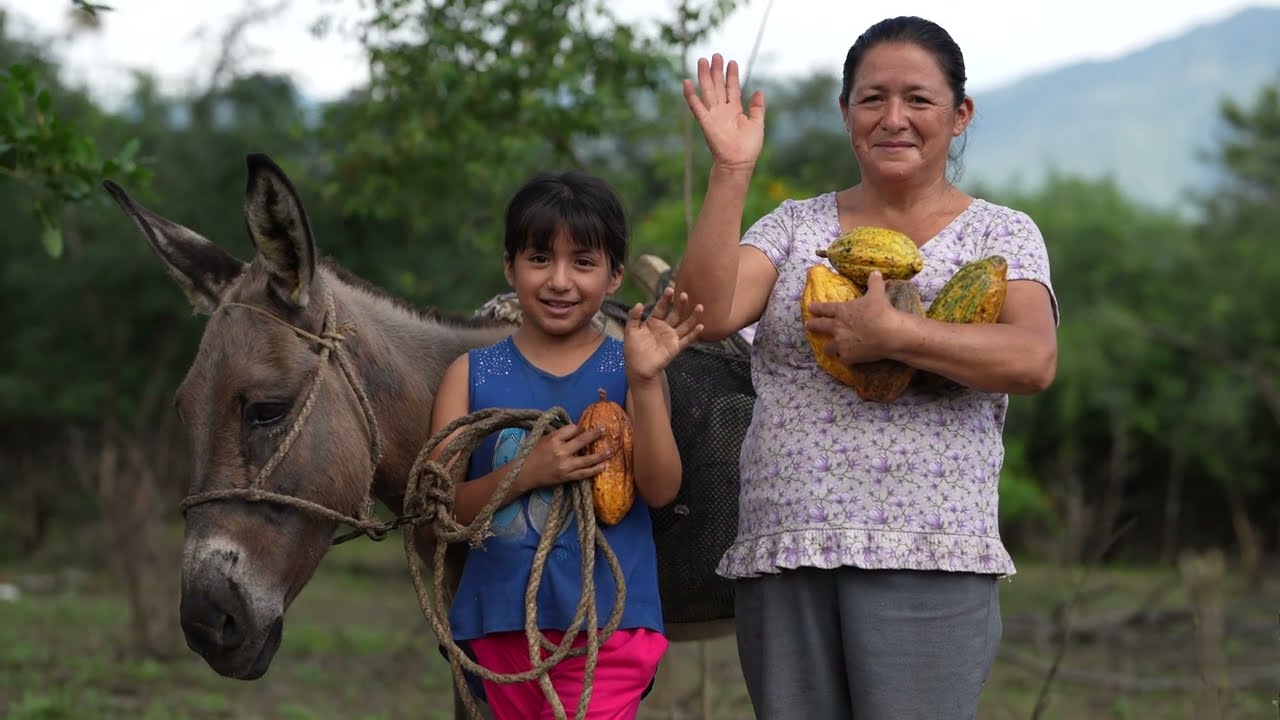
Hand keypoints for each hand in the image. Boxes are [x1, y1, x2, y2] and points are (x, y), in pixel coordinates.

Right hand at [517, 424, 615, 490]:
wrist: (525, 473)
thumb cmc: (533, 454)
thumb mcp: (543, 439)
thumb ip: (558, 435)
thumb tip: (575, 429)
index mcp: (554, 439)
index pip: (572, 429)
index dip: (577, 428)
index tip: (579, 429)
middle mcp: (561, 451)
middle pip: (583, 441)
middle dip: (596, 434)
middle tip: (606, 430)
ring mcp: (565, 465)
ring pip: (587, 459)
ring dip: (601, 454)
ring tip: (611, 450)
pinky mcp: (567, 477)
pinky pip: (584, 473)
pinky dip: (595, 470)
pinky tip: (603, 466)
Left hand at [624, 287, 704, 384]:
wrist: (638, 368)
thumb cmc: (633, 349)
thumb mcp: (630, 331)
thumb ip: (633, 317)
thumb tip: (639, 303)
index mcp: (653, 321)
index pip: (661, 308)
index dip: (665, 299)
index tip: (670, 289)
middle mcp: (664, 327)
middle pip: (675, 314)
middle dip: (680, 304)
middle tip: (684, 294)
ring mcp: (671, 337)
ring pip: (685, 325)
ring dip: (692, 317)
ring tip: (699, 307)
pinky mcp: (676, 347)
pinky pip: (687, 340)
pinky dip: (694, 334)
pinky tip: (701, 326)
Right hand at [682, 53, 765, 170]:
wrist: (739, 163)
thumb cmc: (749, 148)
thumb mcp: (757, 124)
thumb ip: (758, 107)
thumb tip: (760, 91)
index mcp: (735, 110)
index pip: (732, 88)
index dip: (732, 75)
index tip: (731, 62)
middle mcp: (723, 110)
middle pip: (718, 86)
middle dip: (717, 71)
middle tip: (715, 55)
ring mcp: (713, 115)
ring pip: (708, 91)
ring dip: (704, 76)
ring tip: (702, 61)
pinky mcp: (706, 122)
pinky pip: (696, 107)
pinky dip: (691, 95)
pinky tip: (686, 82)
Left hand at [804, 272, 905, 364]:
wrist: (889, 333)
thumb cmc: (881, 311)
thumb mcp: (877, 294)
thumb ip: (874, 283)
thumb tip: (875, 272)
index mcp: (841, 311)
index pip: (823, 308)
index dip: (816, 308)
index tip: (810, 308)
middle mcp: (837, 327)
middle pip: (818, 326)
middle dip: (812, 325)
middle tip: (808, 326)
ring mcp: (841, 343)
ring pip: (827, 348)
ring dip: (828, 348)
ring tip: (828, 349)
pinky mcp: (848, 357)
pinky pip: (842, 359)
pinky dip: (845, 359)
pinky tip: (847, 359)